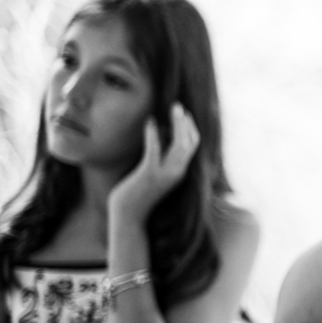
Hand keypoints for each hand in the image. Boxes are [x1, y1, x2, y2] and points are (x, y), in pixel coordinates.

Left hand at [108, 103, 199, 222]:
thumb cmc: (137, 194)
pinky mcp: (149, 174)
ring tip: (173, 108)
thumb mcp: (154, 174)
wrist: (128, 217)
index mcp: (180, 172)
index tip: (184, 114)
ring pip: (179, 145)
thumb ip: (161, 158)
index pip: (193, 146)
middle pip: (190, 143)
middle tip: (179, 106)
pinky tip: (150, 122)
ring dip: (177, 124)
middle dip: (186, 122)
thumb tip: (162, 136)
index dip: (191, 128)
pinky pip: (154, 150)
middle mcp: (177, 172)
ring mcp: (164, 174)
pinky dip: (154, 135)